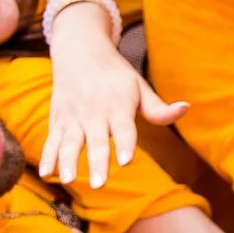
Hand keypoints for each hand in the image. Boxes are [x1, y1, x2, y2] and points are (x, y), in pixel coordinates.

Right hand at [42, 20, 186, 189]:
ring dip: (68, 161)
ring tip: (69, 179)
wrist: (79, 48)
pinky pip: (52, 139)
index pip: (123, 128)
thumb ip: (158, 108)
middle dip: (97, 161)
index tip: (125, 161)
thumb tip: (186, 108)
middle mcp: (95, 111)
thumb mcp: (139, 86)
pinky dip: (48, 156)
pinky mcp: (58, 119)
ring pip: (70, 141)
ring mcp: (74, 116)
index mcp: (118, 105)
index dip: (124, 144)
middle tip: (99, 184)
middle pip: (97, 140)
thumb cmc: (116, 73)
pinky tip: (47, 174)